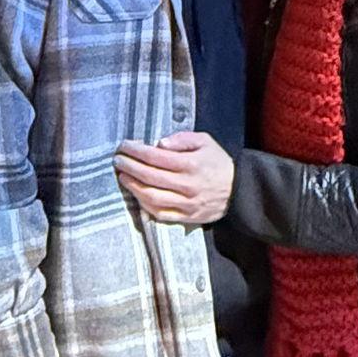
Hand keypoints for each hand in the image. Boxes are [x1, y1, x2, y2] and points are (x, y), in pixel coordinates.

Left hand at [115, 130, 233, 225]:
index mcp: (191, 164)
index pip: (156, 157)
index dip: (136, 151)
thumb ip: (182, 139)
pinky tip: (137, 196)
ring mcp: (186, 204)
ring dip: (133, 187)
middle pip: (150, 176)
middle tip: (117, 160)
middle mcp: (187, 185)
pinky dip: (146, 206)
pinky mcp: (187, 217)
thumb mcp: (205, 141)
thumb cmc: (218, 162)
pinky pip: (161, 214)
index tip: (124, 146)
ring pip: (152, 197)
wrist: (239, 190)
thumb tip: (159, 144)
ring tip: (123, 177)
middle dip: (130, 167)